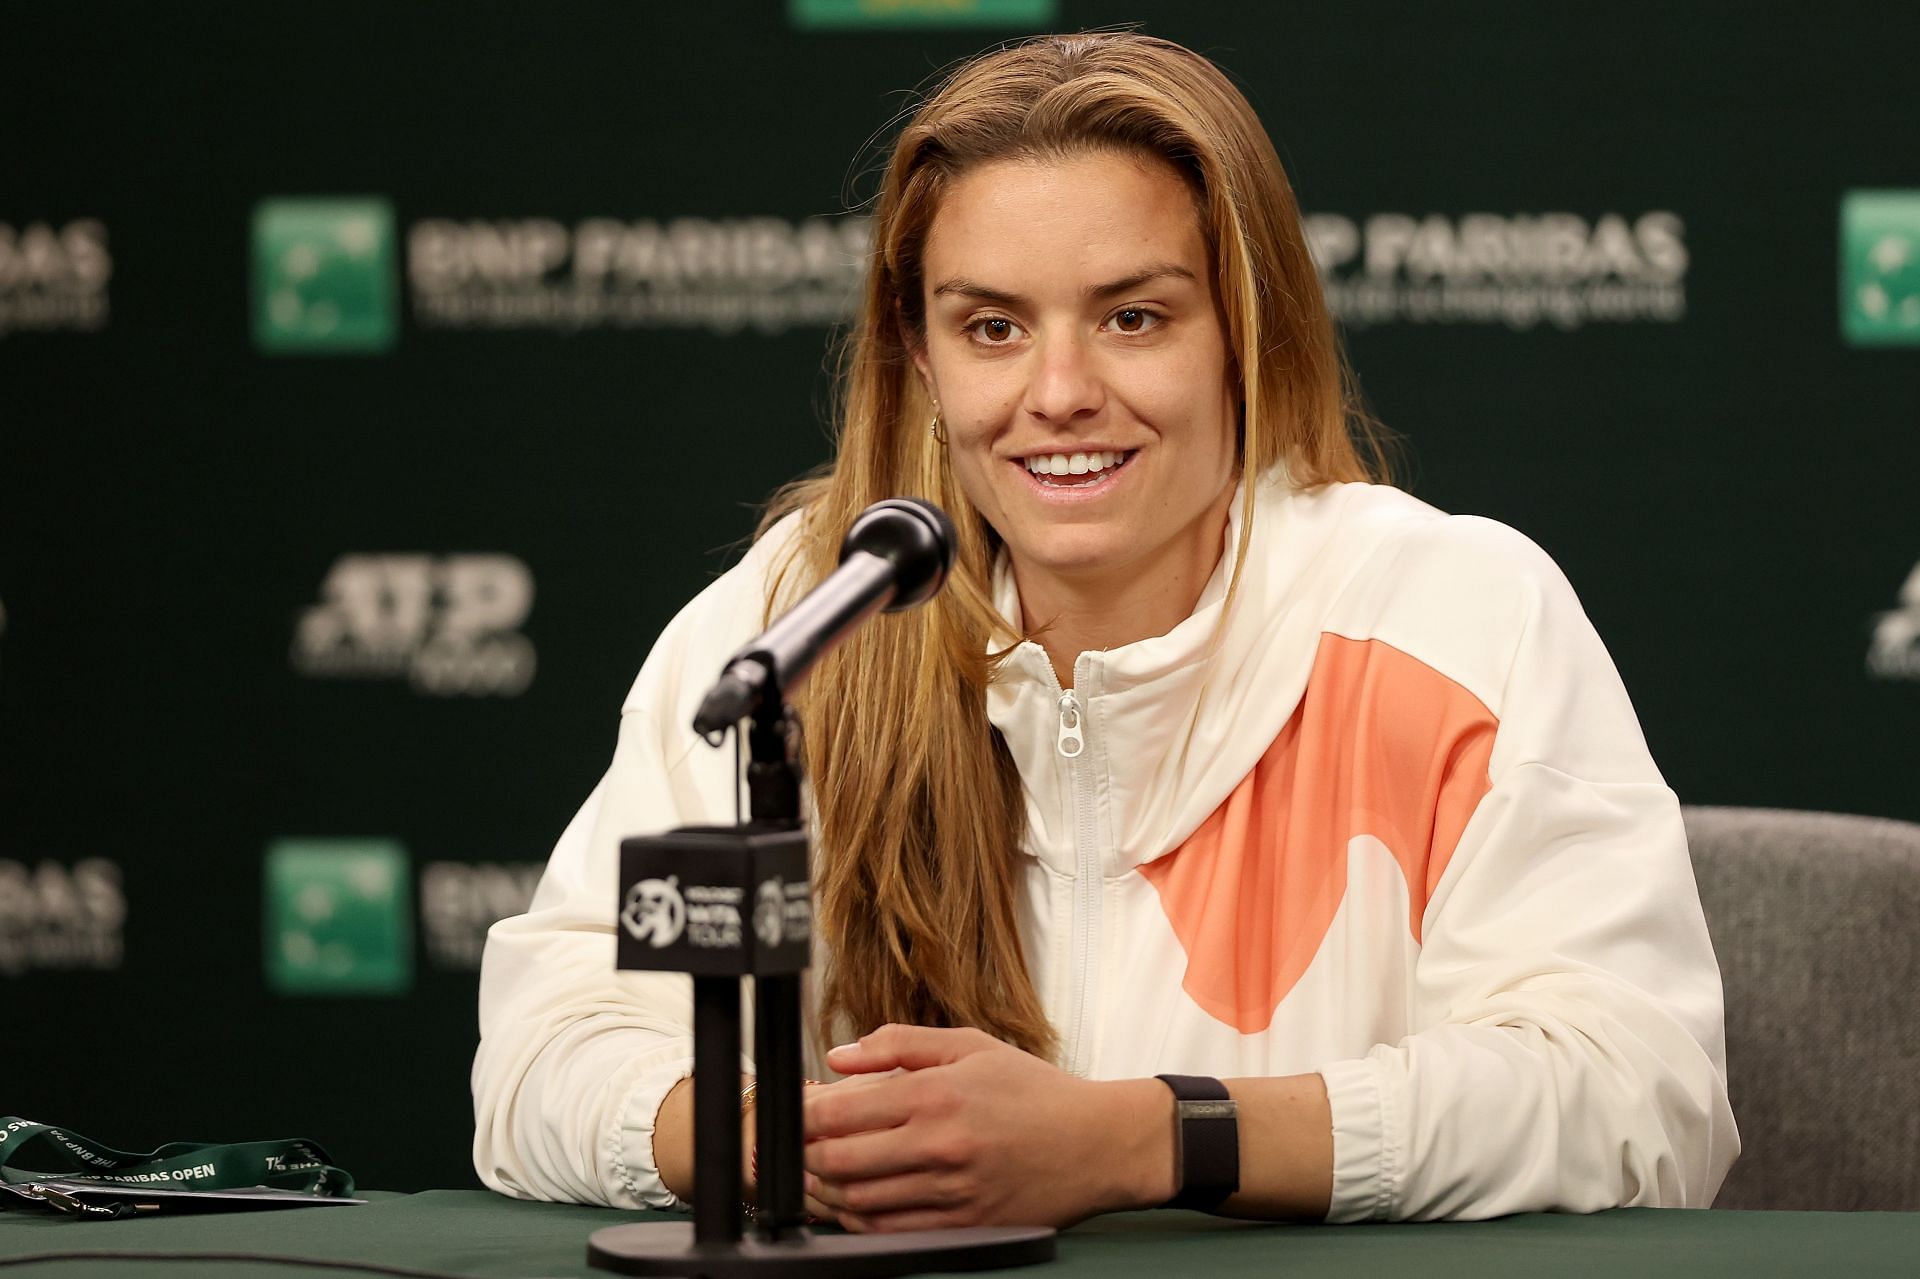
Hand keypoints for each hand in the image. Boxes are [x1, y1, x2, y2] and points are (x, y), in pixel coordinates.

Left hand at [802, 1024, 1170, 1232]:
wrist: (1097, 1143)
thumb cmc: (1034, 1091)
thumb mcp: (971, 1046)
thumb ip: (900, 1044)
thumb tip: (839, 1055)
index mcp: (937, 1094)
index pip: (841, 1111)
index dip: (802, 1116)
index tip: (792, 1112)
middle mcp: (940, 1145)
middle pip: (839, 1161)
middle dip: (803, 1156)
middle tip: (792, 1148)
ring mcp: (951, 1191)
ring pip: (859, 1200)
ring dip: (824, 1191)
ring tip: (813, 1176)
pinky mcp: (964, 1225)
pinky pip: (892, 1231)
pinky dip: (859, 1220)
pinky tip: (851, 1204)